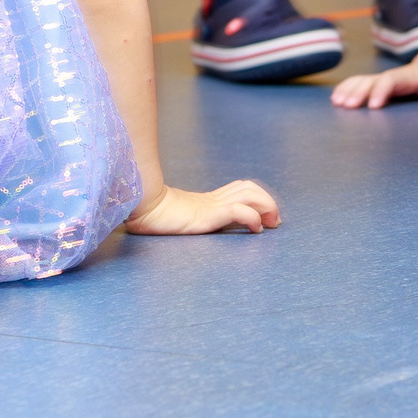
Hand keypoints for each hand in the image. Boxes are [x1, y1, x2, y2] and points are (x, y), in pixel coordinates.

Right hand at [124, 180, 281, 233]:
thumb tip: (191, 225)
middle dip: (268, 202)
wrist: (141, 209)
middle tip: (275, 220)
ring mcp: (211, 205)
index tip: (267, 216)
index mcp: (208, 199)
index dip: (258, 197)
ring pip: (250, 196)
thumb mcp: (178, 219)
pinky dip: (253, 218)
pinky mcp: (209, 213)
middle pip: (250, 189)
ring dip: (266, 208)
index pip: (241, 188)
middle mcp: (213, 199)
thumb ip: (189, 218)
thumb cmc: (152, 217)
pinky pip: (239, 212)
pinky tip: (256, 229)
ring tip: (271, 222)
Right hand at [332, 48, 417, 109]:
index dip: (381, 91)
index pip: (391, 80)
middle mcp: (391, 76)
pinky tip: (335, 98)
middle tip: (348, 106)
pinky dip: (346, 88)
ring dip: (348, 90)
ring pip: (361, 81)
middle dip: (359, 93)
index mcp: (407, 76)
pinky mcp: (375, 84)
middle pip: (371, 81)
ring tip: (337, 103)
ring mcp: (381, 79)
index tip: (374, 106)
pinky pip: (357, 83)